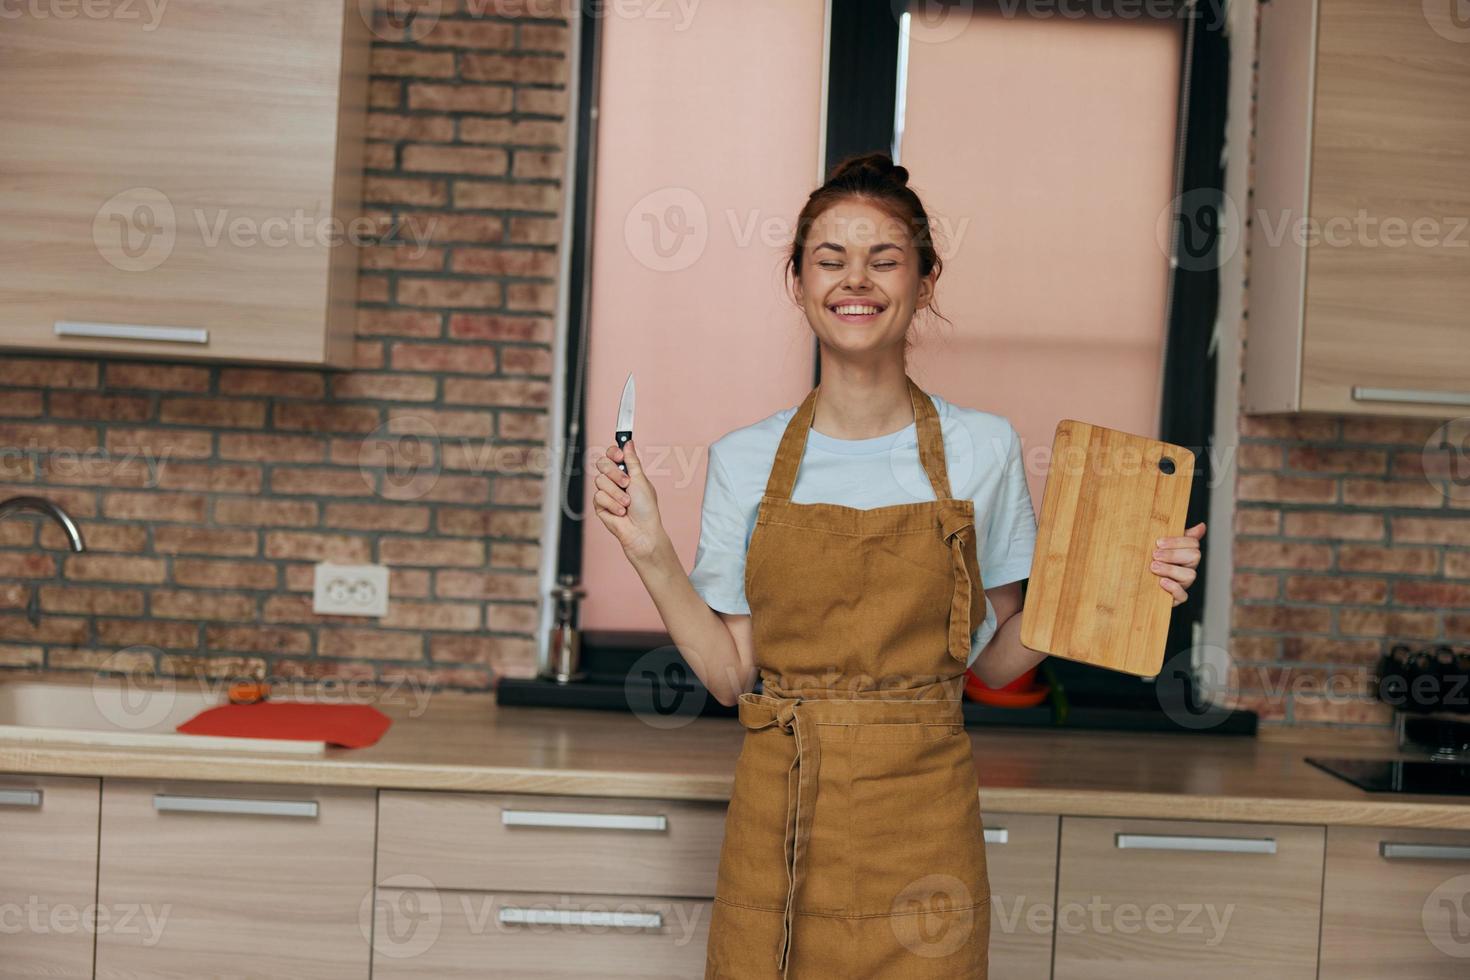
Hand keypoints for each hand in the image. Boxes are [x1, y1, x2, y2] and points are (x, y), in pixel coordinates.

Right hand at [592, 438, 663, 562]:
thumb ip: (632, 461)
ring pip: (600, 480)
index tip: (619, 456)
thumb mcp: (641, 480)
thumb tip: (628, 442)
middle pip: (602, 463)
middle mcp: (614, 480)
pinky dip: (612, 504)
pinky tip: (620, 511)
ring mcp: (606, 492)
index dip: (613, 452)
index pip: (612, 454)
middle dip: (615, 474)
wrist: (641, 530)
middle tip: (626, 483)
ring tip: (627, 503)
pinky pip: (599, 496)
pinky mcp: (599, 505)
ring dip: (617, 493)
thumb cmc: (646, 508)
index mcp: (626, 472)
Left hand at [1152, 521, 1204, 606]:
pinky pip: (1183, 596)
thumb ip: (1179, 536)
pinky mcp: (1175, 599)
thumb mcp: (1160, 546)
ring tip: (1153, 567)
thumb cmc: (1148, 559)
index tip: (1159, 542)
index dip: (1178, 541)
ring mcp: (1183, 584)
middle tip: (1155, 555)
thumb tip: (1202, 526)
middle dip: (1173, 554)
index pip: (1193, 543)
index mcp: (1185, 553)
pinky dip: (1173, 588)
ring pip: (1190, 575)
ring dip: (1171, 569)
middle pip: (1194, 556)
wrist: (1134, 582)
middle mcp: (1187, 568)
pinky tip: (1161, 582)